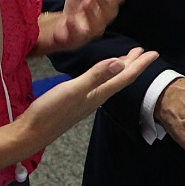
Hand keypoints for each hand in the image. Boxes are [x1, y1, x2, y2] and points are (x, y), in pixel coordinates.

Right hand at [19, 47, 157, 148]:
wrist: (31, 133)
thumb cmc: (50, 112)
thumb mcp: (73, 90)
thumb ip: (95, 76)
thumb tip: (119, 63)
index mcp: (98, 94)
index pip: (125, 77)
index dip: (140, 64)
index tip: (153, 53)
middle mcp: (96, 98)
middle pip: (119, 79)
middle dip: (132, 64)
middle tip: (143, 52)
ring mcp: (86, 101)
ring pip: (109, 82)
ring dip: (119, 69)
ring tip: (126, 59)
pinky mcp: (76, 102)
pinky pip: (98, 85)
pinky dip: (104, 75)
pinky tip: (100, 74)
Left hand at [33, 0, 126, 54]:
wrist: (59, 28)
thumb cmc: (77, 6)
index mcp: (105, 3)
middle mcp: (100, 18)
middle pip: (109, 11)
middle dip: (105, 0)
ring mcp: (88, 30)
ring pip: (96, 25)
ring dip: (92, 13)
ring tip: (87, 0)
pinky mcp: (74, 38)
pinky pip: (76, 36)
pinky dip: (73, 29)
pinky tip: (69, 20)